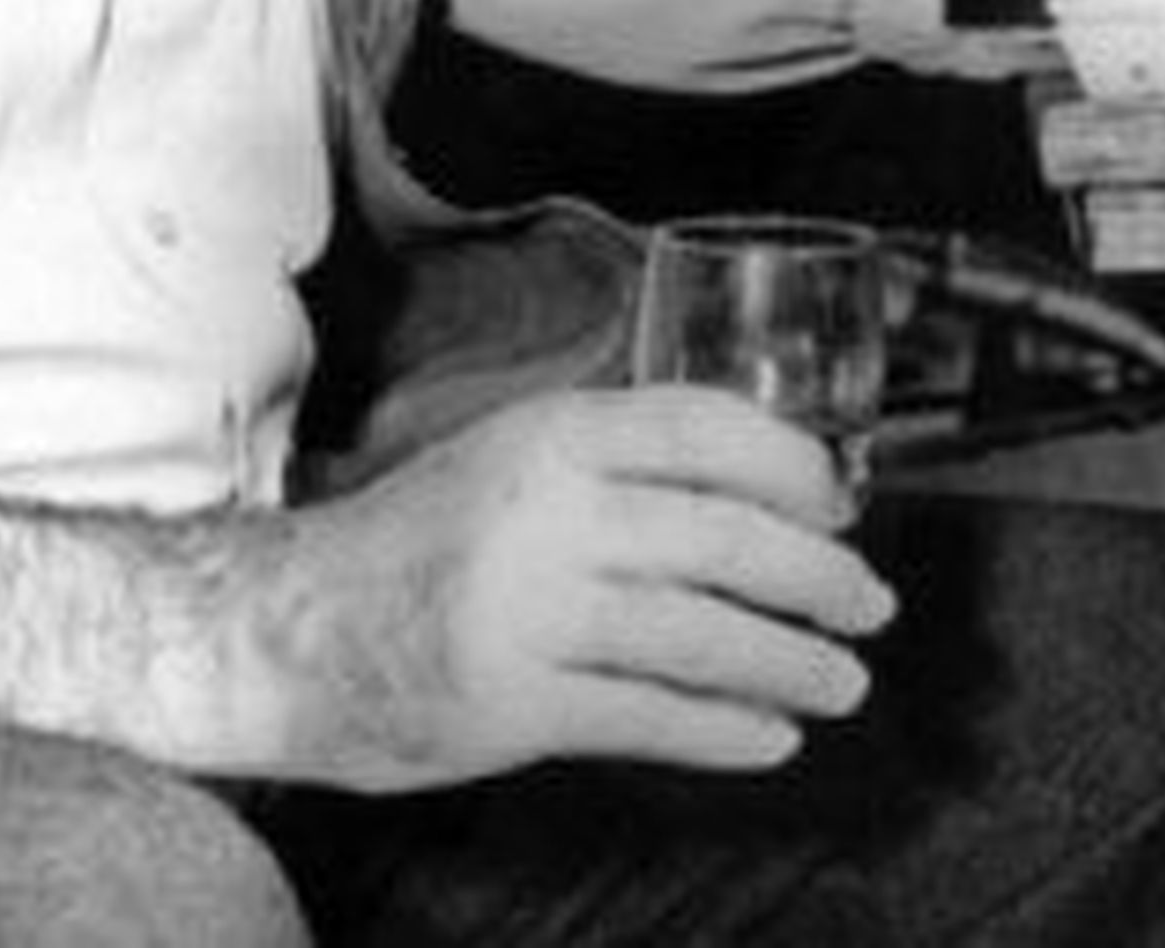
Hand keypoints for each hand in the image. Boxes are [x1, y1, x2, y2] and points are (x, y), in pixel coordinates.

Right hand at [234, 386, 894, 793]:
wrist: (293, 625)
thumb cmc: (425, 536)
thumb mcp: (516, 455)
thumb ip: (620, 461)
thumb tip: (768, 491)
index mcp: (556, 432)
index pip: (706, 428)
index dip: (792, 464)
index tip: (841, 502)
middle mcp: (551, 512)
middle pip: (725, 539)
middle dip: (819, 577)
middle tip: (871, 602)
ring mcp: (533, 611)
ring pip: (701, 637)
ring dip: (791, 663)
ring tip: (843, 682)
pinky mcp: (516, 703)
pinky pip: (649, 716)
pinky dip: (724, 731)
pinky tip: (771, 737)